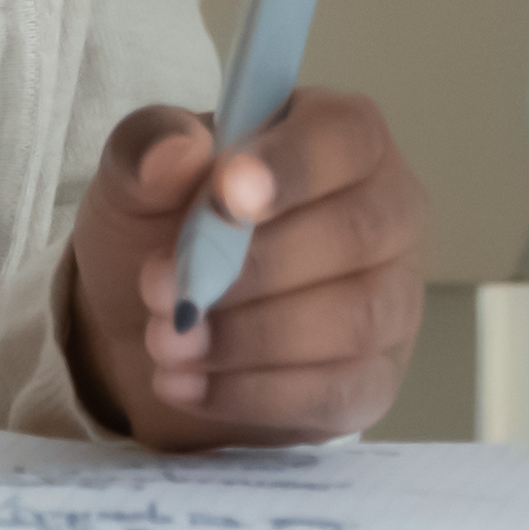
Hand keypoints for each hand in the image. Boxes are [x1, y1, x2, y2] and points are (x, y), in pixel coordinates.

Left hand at [58, 90, 426, 448]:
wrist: (150, 322)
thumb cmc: (162, 229)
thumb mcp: (135, 179)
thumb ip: (146, 151)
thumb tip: (176, 149)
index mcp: (341, 136)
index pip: (346, 137)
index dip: (293, 165)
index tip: (227, 195)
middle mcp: (387, 211)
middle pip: (357, 234)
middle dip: (255, 269)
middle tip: (160, 290)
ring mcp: (393, 298)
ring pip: (354, 319)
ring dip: (251, 337)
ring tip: (165, 342)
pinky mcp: (375, 378)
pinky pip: (338, 392)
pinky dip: (254, 393)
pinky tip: (187, 386)